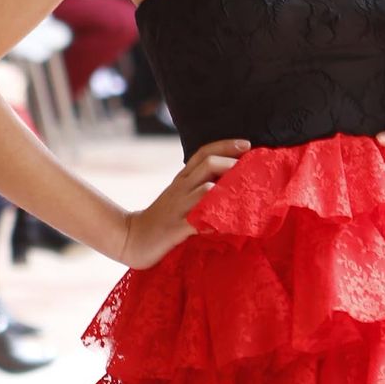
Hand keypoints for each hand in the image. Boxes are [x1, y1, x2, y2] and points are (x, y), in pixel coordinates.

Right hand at [119, 139, 250, 268]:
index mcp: (182, 179)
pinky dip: (216, 219)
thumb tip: (230, 182)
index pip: (203, 153)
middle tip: (252, 171)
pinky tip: (231, 223)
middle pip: (207, 164)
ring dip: (228, 190)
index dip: (225, 145)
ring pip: (206, 189)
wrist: (131, 238)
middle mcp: (181, 188)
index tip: (247, 145)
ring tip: (247, 195)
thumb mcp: (179, 196)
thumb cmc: (162, 218)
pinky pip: (199, 219)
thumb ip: (199, 187)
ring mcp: (178, 207)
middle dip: (232, 164)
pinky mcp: (176, 228)